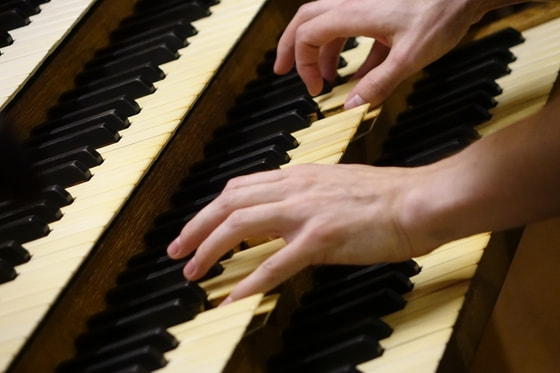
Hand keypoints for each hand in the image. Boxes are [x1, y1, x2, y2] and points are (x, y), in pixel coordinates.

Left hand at [167, 163, 441, 303]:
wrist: (419, 200)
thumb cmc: (386, 196)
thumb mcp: (336, 186)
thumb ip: (306, 198)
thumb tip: (284, 219)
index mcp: (299, 176)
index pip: (240, 187)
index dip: (212, 208)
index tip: (197, 226)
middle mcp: (295, 189)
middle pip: (229, 203)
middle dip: (196, 227)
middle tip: (177, 250)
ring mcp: (306, 212)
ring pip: (240, 226)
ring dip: (210, 249)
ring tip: (192, 271)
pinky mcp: (322, 237)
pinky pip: (275, 264)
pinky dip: (249, 282)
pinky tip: (232, 298)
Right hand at [273, 0, 485, 108]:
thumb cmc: (442, 11)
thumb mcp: (410, 56)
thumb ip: (379, 83)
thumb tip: (352, 106)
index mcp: (354, 12)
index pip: (308, 35)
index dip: (303, 63)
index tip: (314, 89)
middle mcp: (354, 4)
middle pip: (306, 21)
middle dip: (292, 47)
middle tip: (282, 69)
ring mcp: (366, 5)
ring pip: (328, 24)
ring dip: (321, 52)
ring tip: (324, 79)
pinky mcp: (381, 11)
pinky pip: (353, 29)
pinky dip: (348, 51)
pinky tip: (359, 74)